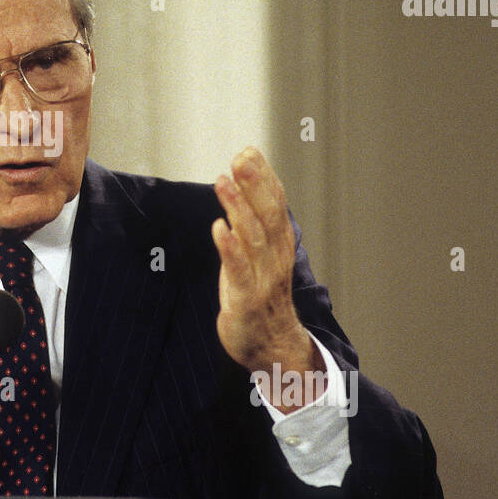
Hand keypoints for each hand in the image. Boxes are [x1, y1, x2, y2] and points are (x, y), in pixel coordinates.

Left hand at [211, 147, 321, 410]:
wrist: (271, 348)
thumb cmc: (259, 297)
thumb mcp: (258, 255)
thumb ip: (252, 222)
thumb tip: (241, 185)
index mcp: (279, 246)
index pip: (275, 203)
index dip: (264, 177)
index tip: (250, 150)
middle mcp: (274, 258)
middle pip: (268, 214)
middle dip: (255, 184)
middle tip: (241, 157)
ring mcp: (262, 279)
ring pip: (254, 237)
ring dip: (239, 208)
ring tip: (225, 182)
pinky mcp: (245, 300)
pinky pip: (238, 270)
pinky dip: (230, 248)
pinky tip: (218, 228)